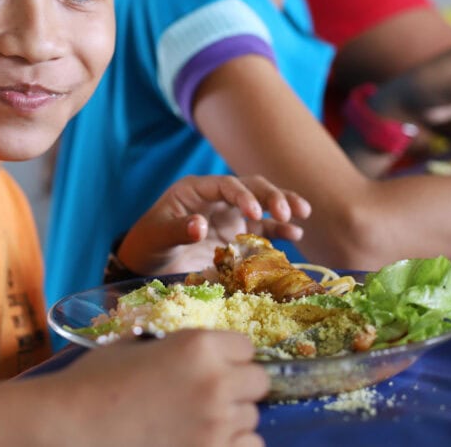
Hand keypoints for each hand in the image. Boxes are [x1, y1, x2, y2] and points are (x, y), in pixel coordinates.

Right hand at [44, 329, 267, 446]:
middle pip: (258, 381)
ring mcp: (217, 424)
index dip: (229, 355)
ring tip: (198, 421)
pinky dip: (231, 445)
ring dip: (232, 418)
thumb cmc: (95, 380)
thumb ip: (172, 346)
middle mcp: (216, 382)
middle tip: (208, 394)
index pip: (246, 346)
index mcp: (198, 346)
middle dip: (238, 386)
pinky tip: (202, 440)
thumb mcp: (135, 345)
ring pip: (252, 419)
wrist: (74, 422)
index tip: (214, 364)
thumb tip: (186, 353)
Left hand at [117, 175, 310, 274]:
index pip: (226, 185)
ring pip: (263, 203)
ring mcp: (230, 216)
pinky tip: (295, 234)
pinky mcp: (239, 235)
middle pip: (250, 187)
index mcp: (195, 190)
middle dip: (271, 196)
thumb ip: (177, 230)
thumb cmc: (148, 245)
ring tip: (301, 214)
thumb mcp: (156, 238)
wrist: (149, 265)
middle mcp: (217, 199)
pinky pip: (264, 229)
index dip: (243, 196)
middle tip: (288, 212)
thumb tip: (199, 225)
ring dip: (283, 206)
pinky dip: (280, 230)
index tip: (255, 214)